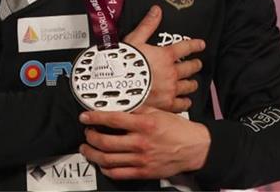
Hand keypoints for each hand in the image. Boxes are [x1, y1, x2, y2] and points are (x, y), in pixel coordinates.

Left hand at [79, 107, 210, 179]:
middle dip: (90, 137)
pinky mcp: (143, 172)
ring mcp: (141, 159)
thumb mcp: (158, 112)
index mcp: (144, 124)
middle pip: (105, 141)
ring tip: (88, 148)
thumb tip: (119, 104)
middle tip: (87, 133)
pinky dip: (105, 168)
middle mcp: (141, 142)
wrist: (194, 148)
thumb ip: (138, 108)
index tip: (85, 117)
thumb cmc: (177, 129)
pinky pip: (118, 173)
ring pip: (107, 159)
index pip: (113, 119)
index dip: (95, 118)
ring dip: (93, 153)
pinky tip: (102, 163)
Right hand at [123, 5, 204, 111]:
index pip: (186, 47)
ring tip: (192, 83)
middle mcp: (172, 72)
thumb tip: (157, 10)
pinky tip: (185, 100)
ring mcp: (171, 89)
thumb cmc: (124, 63)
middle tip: (197, 64)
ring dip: (192, 83)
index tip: (201, 45)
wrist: (117, 87)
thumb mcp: (134, 40)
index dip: (195, 45)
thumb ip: (148, 25)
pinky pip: (182, 103)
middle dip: (196, 64)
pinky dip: (185, 101)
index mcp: (166, 55)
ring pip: (189, 86)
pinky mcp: (167, 104)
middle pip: (191, 67)